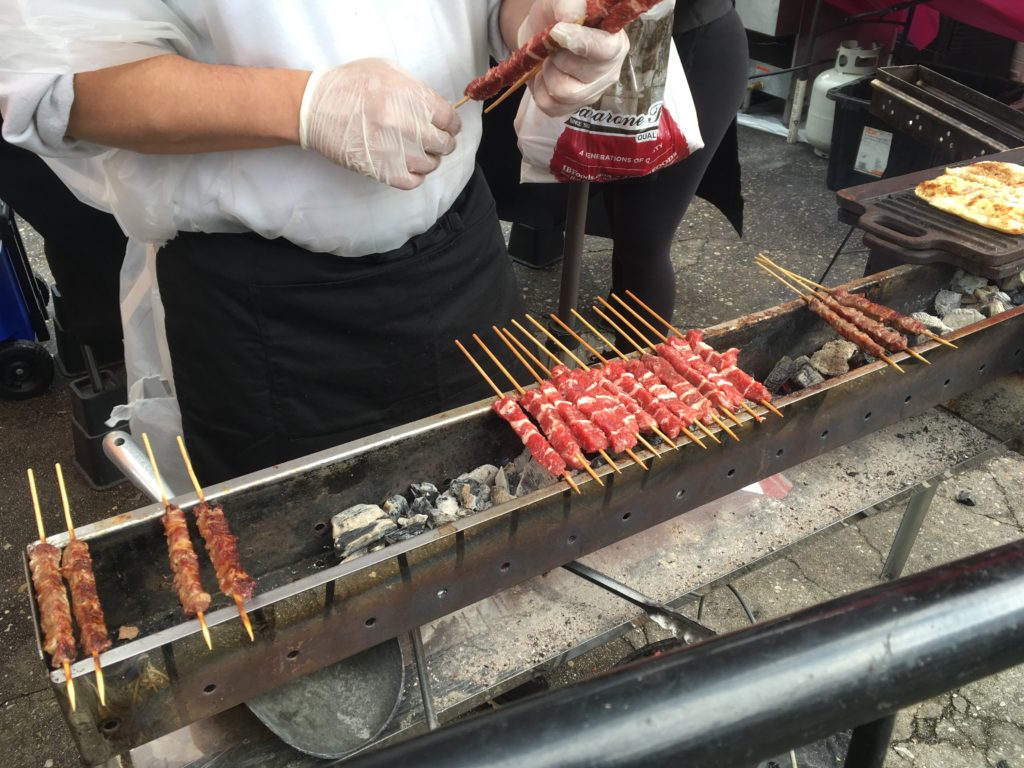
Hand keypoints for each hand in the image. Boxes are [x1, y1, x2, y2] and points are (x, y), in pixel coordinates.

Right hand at [299, 58, 460, 189]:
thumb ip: (417, 89)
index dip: (452, 124)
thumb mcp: (387, 71)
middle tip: (437, 140)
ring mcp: (396, 151)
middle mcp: (407, 126)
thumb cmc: (349, 85)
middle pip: (444, 143)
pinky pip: (414, 182)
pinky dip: (416, 176)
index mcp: (411, 99)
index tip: (449, 126)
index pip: (449, 119)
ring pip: (431, 164)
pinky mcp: (382, 171)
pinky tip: (409, 167)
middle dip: (443, 142)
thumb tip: (438, 108)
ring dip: (429, 159)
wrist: (315, 107)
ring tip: (419, 152)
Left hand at [520, 0, 629, 117]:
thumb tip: (570, 16)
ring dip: (548, 72)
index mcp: (615, 43)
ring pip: (562, 92)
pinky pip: (549, 106)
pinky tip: (545, 75)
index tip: (557, 31)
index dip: (580, 42)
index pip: (604, 50)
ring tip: (550, 60)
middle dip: (558, 55)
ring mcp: (591, 94)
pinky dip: (539, 89)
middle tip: (555, 45)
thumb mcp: (561, 2)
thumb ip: (569, 4)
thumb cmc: (556, 17)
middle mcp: (608, 72)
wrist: (540, 37)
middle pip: (580, 73)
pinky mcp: (571, 108)